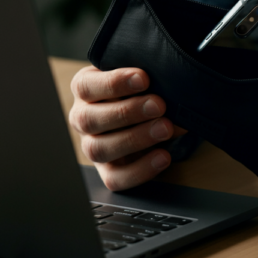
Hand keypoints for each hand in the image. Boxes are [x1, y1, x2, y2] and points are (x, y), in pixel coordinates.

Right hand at [69, 66, 185, 190]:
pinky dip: (141, 170)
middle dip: (127, 112)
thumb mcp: (145, 82)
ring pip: (99, 149)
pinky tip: (163, 157)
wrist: (149, 117)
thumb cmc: (142, 92)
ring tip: (165, 129)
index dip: (113, 83)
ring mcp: (91, 147)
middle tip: (159, 105)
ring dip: (135, 139)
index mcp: (85, 89)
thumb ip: (152, 86)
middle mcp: (82, 118)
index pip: (85, 86)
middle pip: (89, 119)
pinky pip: (115, 178)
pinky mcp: (107, 171)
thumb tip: (175, 97)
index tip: (143, 78)